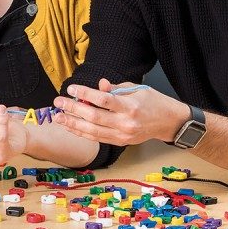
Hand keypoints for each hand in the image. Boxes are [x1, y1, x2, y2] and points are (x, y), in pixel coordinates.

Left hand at [54, 79, 186, 146]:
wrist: (168, 122)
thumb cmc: (154, 102)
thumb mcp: (137, 89)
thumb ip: (116, 89)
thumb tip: (99, 85)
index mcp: (131, 106)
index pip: (103, 100)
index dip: (85, 94)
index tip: (72, 88)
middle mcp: (126, 123)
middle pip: (94, 117)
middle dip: (73, 109)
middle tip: (59, 102)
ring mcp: (123, 135)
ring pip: (92, 131)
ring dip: (73, 124)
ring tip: (58, 117)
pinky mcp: (120, 143)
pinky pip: (97, 138)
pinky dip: (82, 133)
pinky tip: (71, 126)